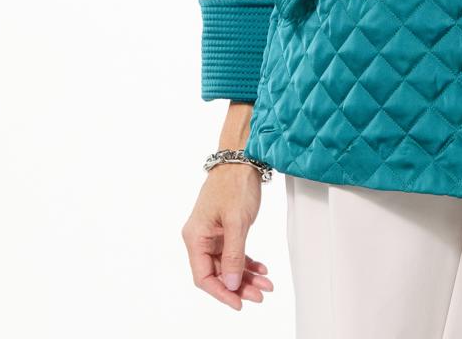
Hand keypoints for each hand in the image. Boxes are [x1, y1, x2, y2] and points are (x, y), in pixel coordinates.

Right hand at [182, 162, 274, 309]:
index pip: (203, 276)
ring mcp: (213, 233)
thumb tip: (231, 284)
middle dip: (239, 286)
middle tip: (259, 295)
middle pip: (217, 273)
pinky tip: (261, 269)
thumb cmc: (234, 184)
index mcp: (195, 237)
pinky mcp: (225, 228)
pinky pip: (234, 252)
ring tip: (265, 284)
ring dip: (246, 276)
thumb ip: (233, 255)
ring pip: (228, 264)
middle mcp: (201, 237)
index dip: (221, 292)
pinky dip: (247, 261)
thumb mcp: (236, 222)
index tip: (238, 303)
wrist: (242, 158)